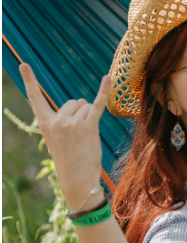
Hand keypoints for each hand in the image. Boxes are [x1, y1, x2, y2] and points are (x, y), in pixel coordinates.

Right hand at [19, 64, 109, 209]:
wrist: (77, 178)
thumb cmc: (68, 158)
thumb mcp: (56, 138)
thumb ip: (59, 120)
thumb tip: (80, 104)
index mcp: (44, 123)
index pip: (34, 98)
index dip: (29, 80)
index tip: (23, 64)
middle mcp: (56, 120)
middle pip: (74, 102)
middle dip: (80, 113)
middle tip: (78, 135)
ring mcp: (71, 123)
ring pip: (87, 106)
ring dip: (90, 118)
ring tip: (86, 136)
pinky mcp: (88, 126)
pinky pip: (97, 104)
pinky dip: (104, 90)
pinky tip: (107, 78)